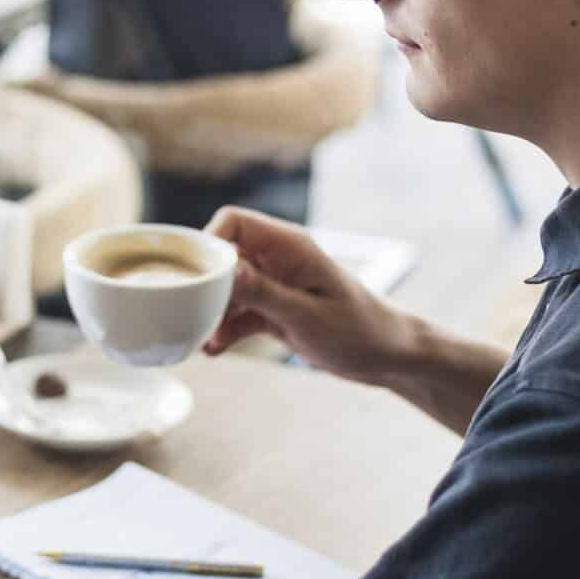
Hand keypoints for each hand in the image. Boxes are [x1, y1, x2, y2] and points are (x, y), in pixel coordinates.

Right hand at [202, 206, 417, 385]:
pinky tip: (215, 348)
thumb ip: (264, 293)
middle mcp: (278, 259)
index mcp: (290, 247)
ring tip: (203, 339)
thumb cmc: (359, 331)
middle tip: (191, 313)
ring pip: (226, 287)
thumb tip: (225, 270)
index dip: (209, 243)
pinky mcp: (273, 308)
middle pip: (223, 256)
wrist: (387, 356)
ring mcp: (274, 283)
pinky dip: (225, 328)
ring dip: (212, 312)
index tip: (194, 277)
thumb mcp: (308, 315)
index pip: (234, 222)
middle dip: (204, 285)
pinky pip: (238, 311)